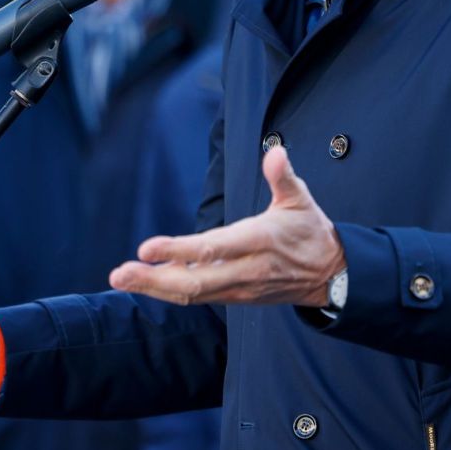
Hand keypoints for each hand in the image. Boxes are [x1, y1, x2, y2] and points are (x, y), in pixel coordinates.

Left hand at [110, 146, 345, 307]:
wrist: (330, 275)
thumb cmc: (310, 232)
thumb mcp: (301, 200)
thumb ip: (283, 176)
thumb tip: (275, 152)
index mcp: (259, 241)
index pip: (213, 249)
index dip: (178, 250)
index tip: (146, 247)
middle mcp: (246, 269)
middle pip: (194, 281)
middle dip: (153, 279)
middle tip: (119, 273)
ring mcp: (239, 287)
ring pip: (191, 294)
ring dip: (153, 287)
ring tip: (120, 278)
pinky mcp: (235, 296)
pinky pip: (197, 297)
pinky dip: (169, 292)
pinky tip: (145, 283)